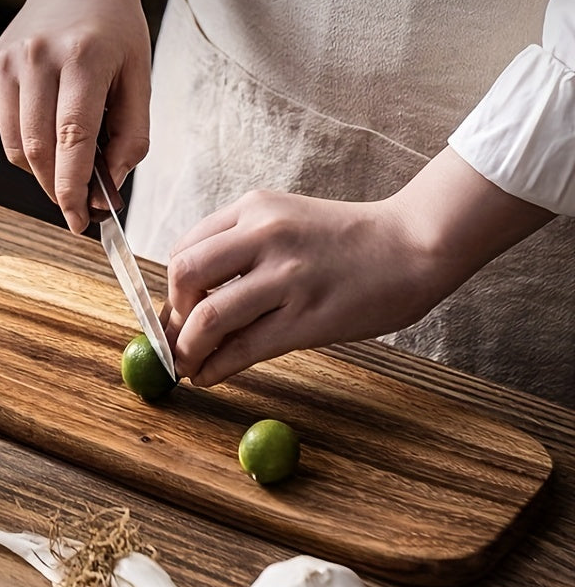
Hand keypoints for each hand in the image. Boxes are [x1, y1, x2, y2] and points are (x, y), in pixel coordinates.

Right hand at [0, 0, 149, 232]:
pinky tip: (50, 131)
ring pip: (16, 148)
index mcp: (82, 58)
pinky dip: (28, 148)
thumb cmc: (116, 34)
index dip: (74, 188)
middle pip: (38, 150)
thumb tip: (108, 189)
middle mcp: (36, 58)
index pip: (72, 138)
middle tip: (79, 206)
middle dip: (58, 190)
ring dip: (42, 172)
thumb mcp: (140, 80)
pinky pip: (6, 131)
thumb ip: (131, 139)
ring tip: (69, 163)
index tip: (79, 222)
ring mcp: (7, 64)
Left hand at [164, 147, 554, 385]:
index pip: (186, 248)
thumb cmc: (348, 240)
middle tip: (177, 339)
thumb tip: (196, 297)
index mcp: (255, 208)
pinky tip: (209, 377)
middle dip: (171, 315)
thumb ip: (243, 247)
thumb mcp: (288, 221)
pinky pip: (244, 348)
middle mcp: (265, 235)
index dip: (171, 288)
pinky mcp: (307, 317)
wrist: (414, 245)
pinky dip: (215, 368)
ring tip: (187, 366)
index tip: (175, 314)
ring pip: (208, 317)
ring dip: (186, 350)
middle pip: (184, 275)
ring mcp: (287, 277)